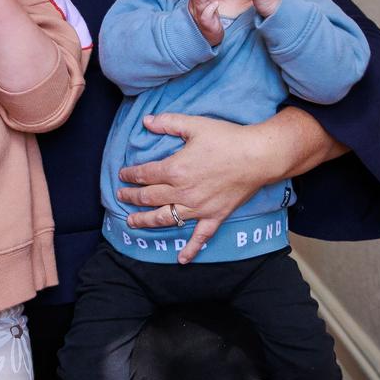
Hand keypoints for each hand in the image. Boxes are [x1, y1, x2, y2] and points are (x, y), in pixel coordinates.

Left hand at [116, 113, 265, 262]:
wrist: (258, 156)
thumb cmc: (227, 139)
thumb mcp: (194, 125)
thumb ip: (168, 122)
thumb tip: (146, 120)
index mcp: (175, 169)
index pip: (144, 174)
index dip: (130, 175)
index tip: (122, 175)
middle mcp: (183, 192)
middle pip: (149, 198)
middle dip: (131, 197)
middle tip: (120, 197)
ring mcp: (198, 208)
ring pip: (165, 219)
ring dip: (145, 221)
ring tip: (131, 223)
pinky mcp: (215, 217)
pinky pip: (200, 237)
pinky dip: (190, 250)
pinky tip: (180, 259)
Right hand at [188, 0, 222, 44]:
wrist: (208, 39)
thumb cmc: (208, 20)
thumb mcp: (207, 2)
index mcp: (197, 0)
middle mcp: (196, 6)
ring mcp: (200, 15)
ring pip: (199, 0)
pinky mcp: (206, 24)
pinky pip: (207, 16)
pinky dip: (210, 9)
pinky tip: (215, 3)